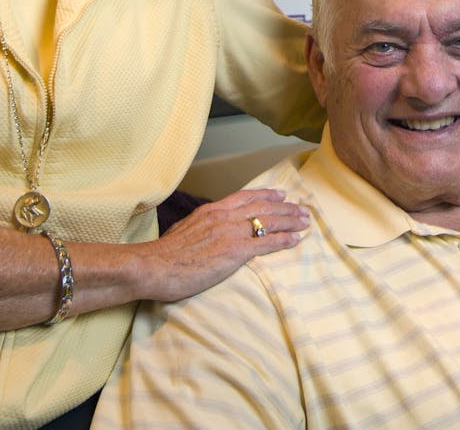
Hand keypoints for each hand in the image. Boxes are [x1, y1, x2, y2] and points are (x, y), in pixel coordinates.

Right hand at [130, 188, 309, 302]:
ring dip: (290, 220)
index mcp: (212, 210)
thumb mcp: (183, 229)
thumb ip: (199, 225)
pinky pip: (266, 243)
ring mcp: (230, 232)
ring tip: (305, 221)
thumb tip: (204, 228)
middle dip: (285, 207)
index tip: (280, 194)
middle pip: (262, 206)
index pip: (245, 197)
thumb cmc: (165, 254)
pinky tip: (296, 240)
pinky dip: (284, 240)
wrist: (155, 266)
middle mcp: (224, 217)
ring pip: (269, 221)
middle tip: (302, 208)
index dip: (266, 195)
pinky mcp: (235, 251)